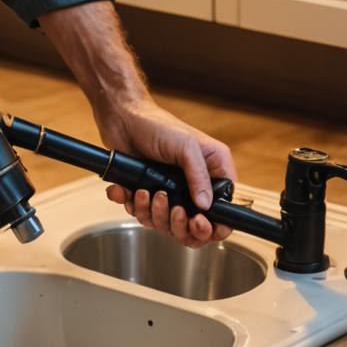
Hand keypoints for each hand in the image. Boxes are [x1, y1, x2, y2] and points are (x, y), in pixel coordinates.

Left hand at [96, 97, 237, 248]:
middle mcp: (193, 186)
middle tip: (175, 210)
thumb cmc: (158, 125)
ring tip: (148, 193)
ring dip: (155, 214)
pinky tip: (131, 190)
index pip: (223, 210)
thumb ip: (199, 176)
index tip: (200, 224)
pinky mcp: (147, 195)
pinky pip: (143, 215)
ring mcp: (170, 193)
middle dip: (181, 224)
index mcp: (212, 172)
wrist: (123, 118)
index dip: (214, 225)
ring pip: (167, 225)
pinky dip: (135, 207)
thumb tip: (206, 206)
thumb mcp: (186, 146)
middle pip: (194, 227)